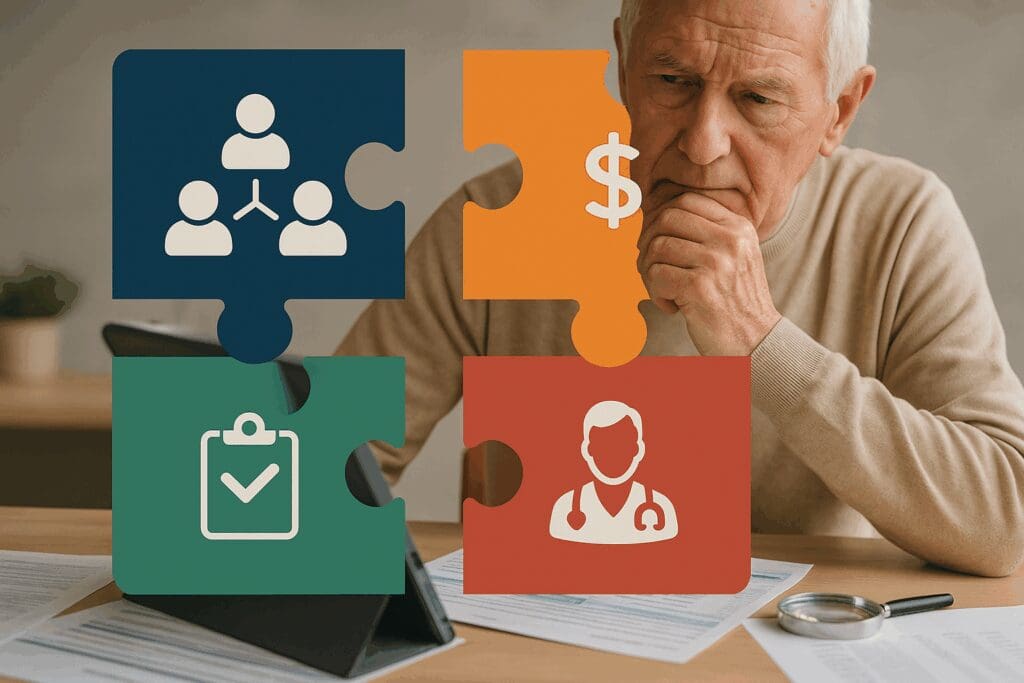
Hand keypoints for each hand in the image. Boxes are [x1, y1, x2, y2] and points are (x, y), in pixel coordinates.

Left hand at [637, 192, 780, 355]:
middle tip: (650, 267)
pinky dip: (655, 293)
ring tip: (662, 291)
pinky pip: (656, 275)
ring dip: (649, 272)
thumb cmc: (735, 302)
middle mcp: (730, 239)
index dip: (661, 217)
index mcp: (738, 227)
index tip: (655, 242)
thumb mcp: (733, 258)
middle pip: (667, 219)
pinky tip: (671, 306)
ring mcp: (716, 262)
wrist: (757, 342)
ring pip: (657, 247)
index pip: (686, 201)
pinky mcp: (699, 287)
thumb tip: (655, 217)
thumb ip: (706, 235)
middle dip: (649, 243)